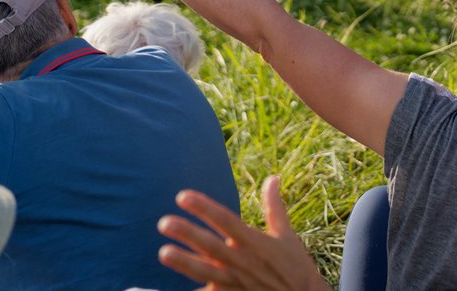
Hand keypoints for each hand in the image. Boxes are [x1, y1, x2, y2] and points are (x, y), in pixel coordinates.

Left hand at [157, 175, 330, 290]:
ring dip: (184, 262)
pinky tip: (162, 290)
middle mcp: (241, 260)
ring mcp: (233, 281)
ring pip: (204, 271)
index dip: (204, 207)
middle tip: (164, 223)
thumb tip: (273, 177)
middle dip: (187, 233)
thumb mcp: (286, 234)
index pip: (225, 219)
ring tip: (163, 253)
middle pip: (210, 245)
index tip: (182, 196)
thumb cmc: (294, 265)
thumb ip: (274, 206)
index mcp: (253, 241)